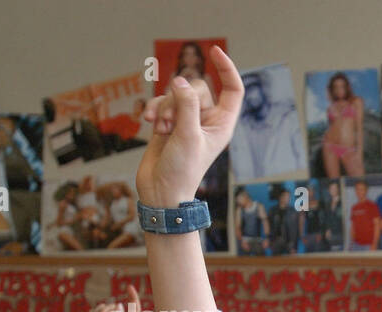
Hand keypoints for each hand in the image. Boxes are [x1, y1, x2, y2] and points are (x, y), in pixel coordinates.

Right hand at [137, 45, 241, 206]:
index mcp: (222, 124)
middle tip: (172, 124)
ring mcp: (187, 120)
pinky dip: (154, 108)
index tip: (215, 51)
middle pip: (197, 88)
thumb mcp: (187, 136)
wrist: (161, 191)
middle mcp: (207, 120)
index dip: (227, 69)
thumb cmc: (182, 170)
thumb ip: (185, 106)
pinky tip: (148, 122)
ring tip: (161, 129)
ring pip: (176, 93)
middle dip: (180, 100)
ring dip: (165, 107)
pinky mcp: (168, 121)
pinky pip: (161, 101)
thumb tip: (180, 82)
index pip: (233, 90)